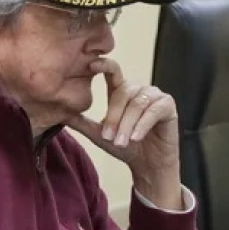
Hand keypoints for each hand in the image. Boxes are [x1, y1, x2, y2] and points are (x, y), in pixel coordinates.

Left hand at [67, 58, 181, 208]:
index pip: (113, 72)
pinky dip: (142, 125)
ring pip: (137, 103)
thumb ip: (82, 123)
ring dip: (127, 124)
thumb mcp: (99, 135)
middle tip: (108, 137)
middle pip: (123, 92)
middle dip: (114, 116)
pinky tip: (135, 138)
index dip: (104, 65)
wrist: (147, 165)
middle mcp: (138, 90)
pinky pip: (153, 111)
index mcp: (121, 92)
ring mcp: (154, 96)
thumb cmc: (125, 148)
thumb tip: (60, 113)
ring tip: (121, 142)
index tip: (91, 64)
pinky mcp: (168, 106)